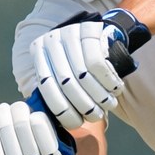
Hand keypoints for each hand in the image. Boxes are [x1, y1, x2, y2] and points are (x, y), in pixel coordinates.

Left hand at [29, 9, 144, 131]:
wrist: (101, 35)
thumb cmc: (80, 63)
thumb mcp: (62, 73)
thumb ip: (56, 92)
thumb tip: (53, 123)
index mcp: (39, 52)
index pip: (46, 88)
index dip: (62, 110)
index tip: (77, 123)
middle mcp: (51, 40)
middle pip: (65, 83)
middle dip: (83, 105)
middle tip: (96, 116)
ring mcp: (69, 32)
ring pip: (82, 75)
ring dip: (98, 96)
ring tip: (108, 104)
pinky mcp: (89, 30)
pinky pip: (97, 64)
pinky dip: (107, 81)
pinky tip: (114, 88)